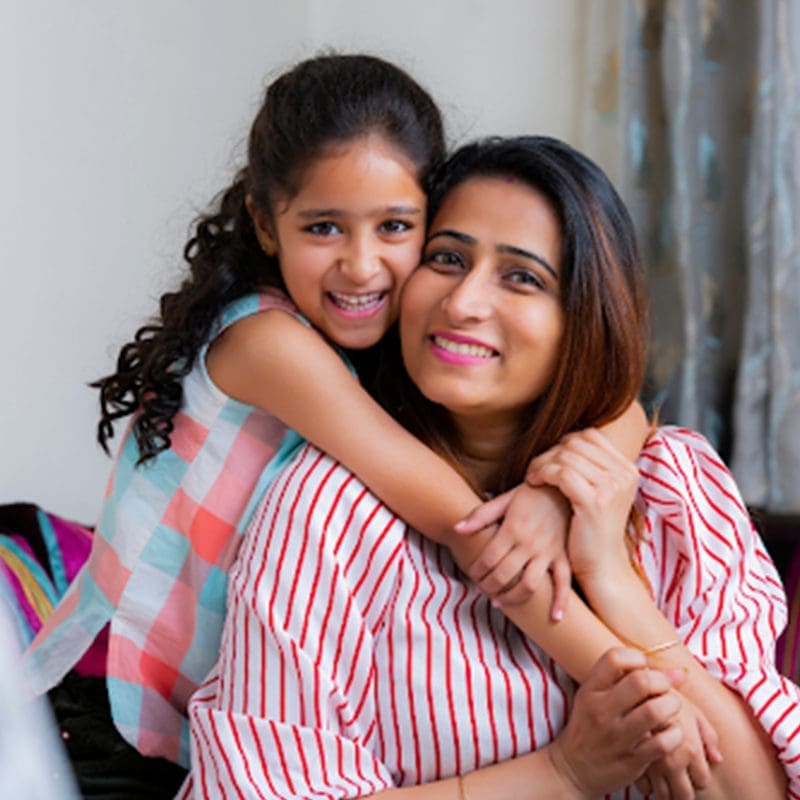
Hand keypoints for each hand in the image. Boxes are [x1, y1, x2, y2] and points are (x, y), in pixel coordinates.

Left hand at [454, 484, 570, 616]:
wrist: (563, 488)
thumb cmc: (530, 494)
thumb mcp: (504, 499)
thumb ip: (480, 516)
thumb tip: (457, 529)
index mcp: (513, 529)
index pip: (489, 558)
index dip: (476, 570)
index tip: (471, 574)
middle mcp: (530, 543)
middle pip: (505, 575)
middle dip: (488, 586)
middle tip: (481, 589)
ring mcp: (548, 552)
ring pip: (530, 585)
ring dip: (513, 598)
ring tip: (500, 602)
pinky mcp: (563, 557)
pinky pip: (564, 582)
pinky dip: (561, 601)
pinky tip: (554, 617)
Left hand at [526, 428, 638, 582]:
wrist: (602, 567)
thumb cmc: (591, 530)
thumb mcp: (598, 494)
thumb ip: (588, 467)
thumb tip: (565, 440)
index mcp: (627, 469)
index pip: (590, 435)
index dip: (564, 443)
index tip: (549, 460)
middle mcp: (623, 474)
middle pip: (576, 442)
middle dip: (550, 452)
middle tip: (535, 470)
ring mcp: (612, 487)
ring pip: (566, 455)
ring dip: (542, 463)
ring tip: (533, 478)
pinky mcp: (595, 501)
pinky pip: (561, 472)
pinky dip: (543, 474)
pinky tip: (534, 484)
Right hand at [547, 648, 685, 797]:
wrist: (571, 769)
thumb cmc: (588, 727)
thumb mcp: (592, 696)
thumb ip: (623, 680)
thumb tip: (676, 671)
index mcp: (591, 690)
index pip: (615, 658)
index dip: (637, 658)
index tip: (644, 668)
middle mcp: (601, 710)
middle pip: (641, 681)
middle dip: (662, 681)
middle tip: (664, 689)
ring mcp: (616, 736)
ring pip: (654, 711)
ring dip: (672, 706)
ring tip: (671, 708)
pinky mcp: (631, 760)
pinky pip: (662, 743)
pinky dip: (675, 735)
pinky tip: (671, 733)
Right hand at [635, 695, 721, 799]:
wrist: (629, 685)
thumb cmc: (663, 695)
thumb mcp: (690, 709)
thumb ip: (708, 734)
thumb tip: (717, 758)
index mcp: (690, 747)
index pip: (702, 781)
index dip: (699, 776)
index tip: (693, 767)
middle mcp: (672, 760)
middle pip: (684, 794)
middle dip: (684, 788)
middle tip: (680, 777)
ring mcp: (651, 764)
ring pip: (663, 795)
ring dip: (666, 788)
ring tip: (665, 775)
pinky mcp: (631, 763)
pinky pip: (643, 788)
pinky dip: (647, 784)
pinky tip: (648, 770)